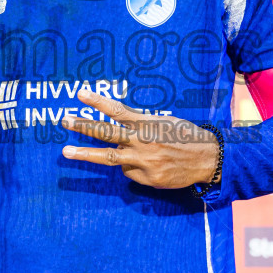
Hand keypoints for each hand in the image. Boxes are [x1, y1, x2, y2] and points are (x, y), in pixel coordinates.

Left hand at [59, 90, 218, 189]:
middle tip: (63, 120)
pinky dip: (132, 167)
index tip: (80, 93)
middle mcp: (143, 141)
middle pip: (107, 133)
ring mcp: (144, 161)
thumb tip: (115, 128)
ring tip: (66, 152)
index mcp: (147, 124)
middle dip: (83, 126)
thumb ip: (139, 124)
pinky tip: (146, 166)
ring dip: (86, 154)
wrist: (208, 158)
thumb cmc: (184, 135)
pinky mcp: (148, 178)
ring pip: (110, 157)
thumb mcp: (163, 121)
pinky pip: (130, 172)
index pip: (118, 110)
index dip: (98, 101)